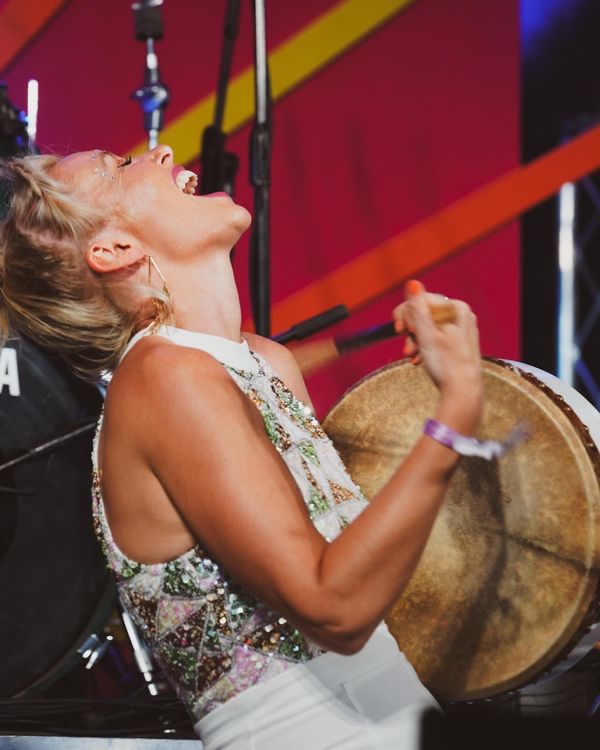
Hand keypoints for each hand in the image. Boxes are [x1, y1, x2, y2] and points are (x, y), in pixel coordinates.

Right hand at [392, 280, 481, 402]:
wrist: (462, 391)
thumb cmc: (445, 363)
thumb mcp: (425, 334)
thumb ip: (416, 308)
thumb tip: (412, 283)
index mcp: (455, 308)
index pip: (421, 299)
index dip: (406, 314)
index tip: (400, 330)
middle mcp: (461, 314)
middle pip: (424, 313)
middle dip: (411, 329)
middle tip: (407, 346)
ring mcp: (461, 328)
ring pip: (428, 326)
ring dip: (415, 340)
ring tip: (411, 355)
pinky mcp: (459, 342)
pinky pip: (436, 337)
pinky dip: (425, 346)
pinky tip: (419, 359)